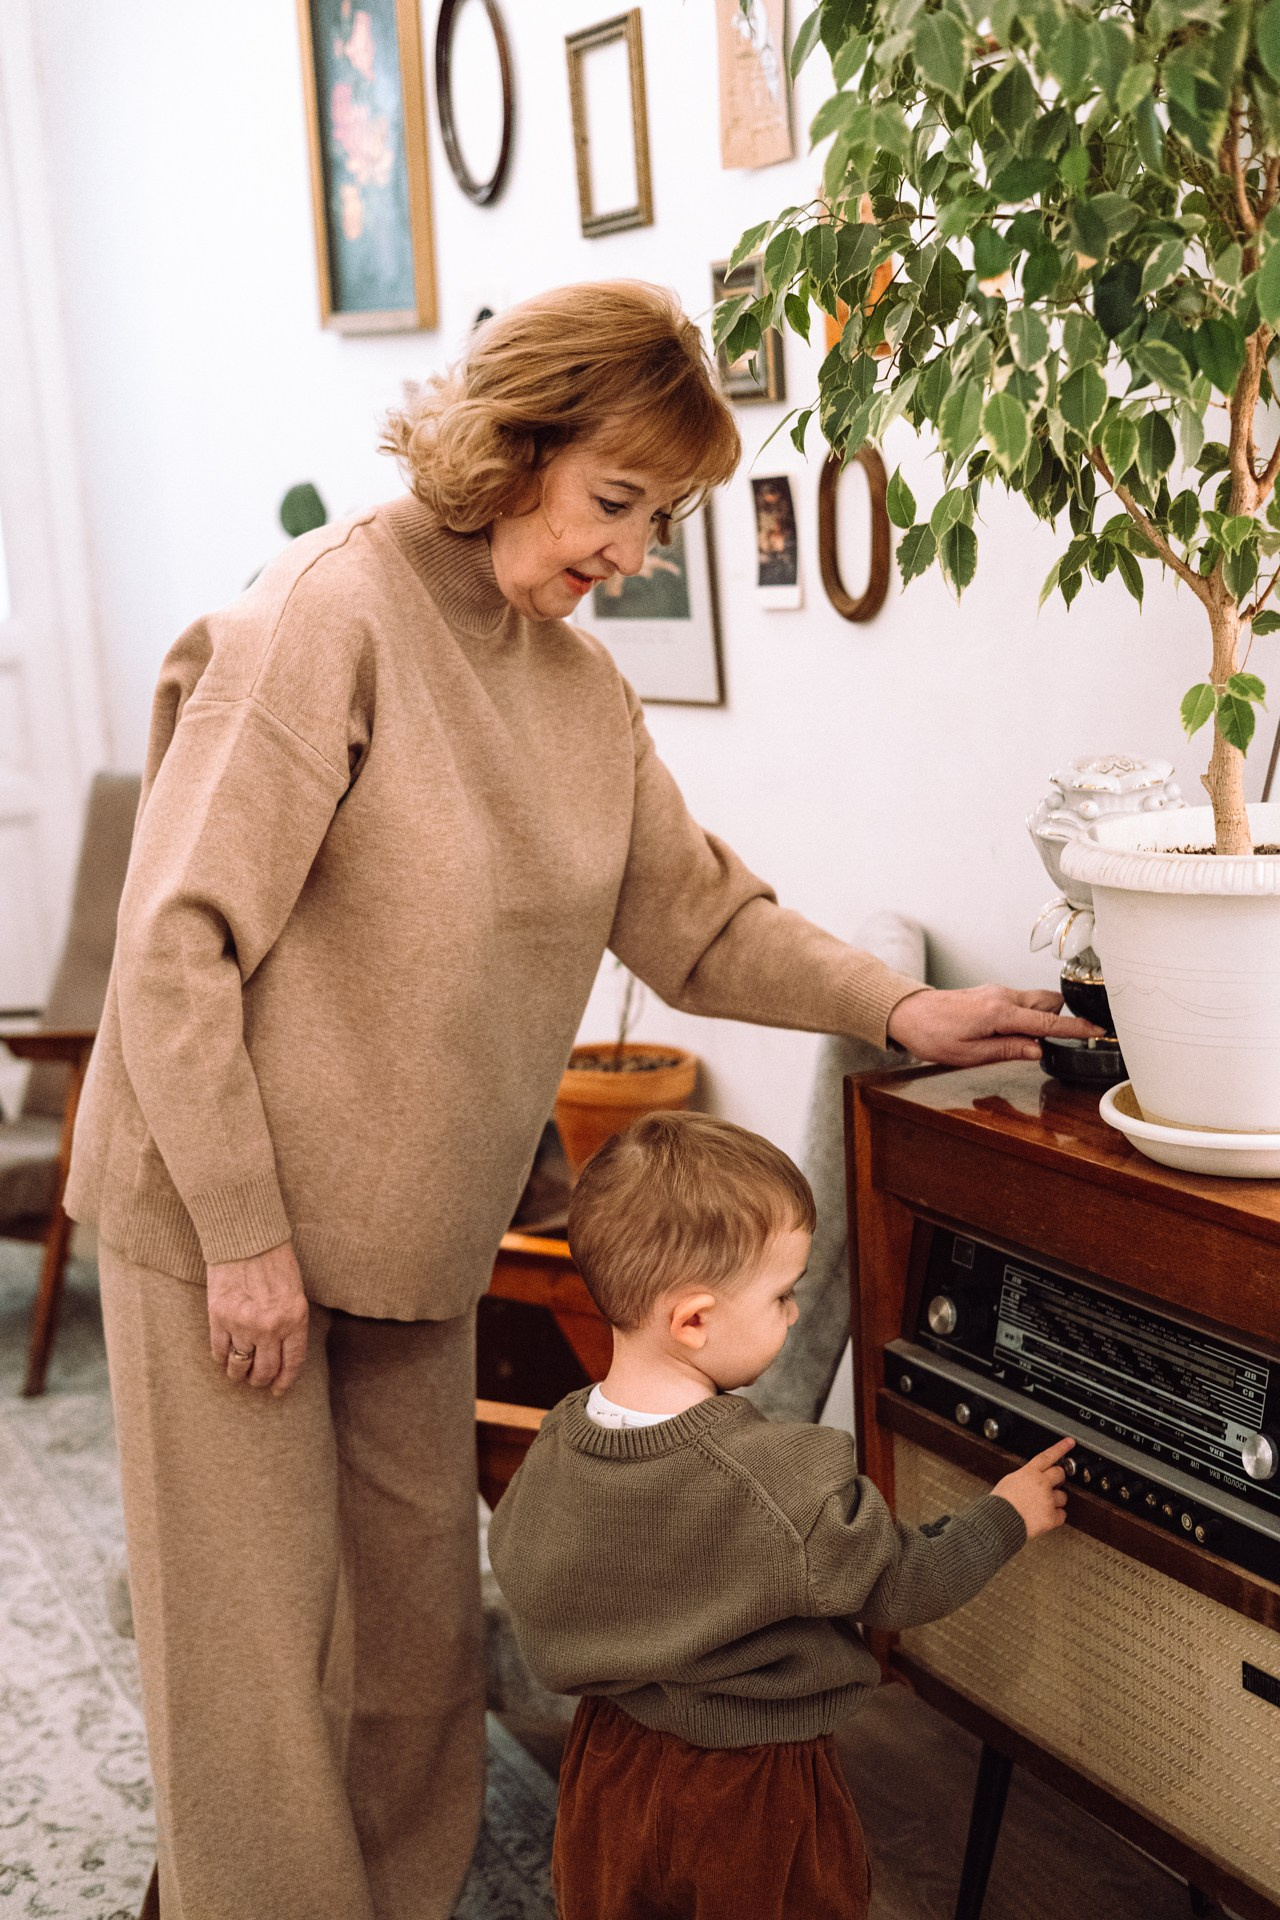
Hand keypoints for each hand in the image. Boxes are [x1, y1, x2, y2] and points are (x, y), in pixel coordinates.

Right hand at [208, 1240, 308, 1395]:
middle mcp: (269, 1326)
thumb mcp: (294, 1293)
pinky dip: (221, 1358)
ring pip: (239, 1366)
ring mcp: (242, 1324)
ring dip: (239, 1374)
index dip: (284, 1380)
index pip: (291, 1362)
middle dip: (261, 1381)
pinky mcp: (219, 1317)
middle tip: (257, 1381)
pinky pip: (219, 1351)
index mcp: (294, 1319)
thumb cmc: (274, 1262)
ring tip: (239, 1372)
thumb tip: (281, 1355)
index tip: (278, 1390)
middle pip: (264, 1370)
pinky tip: (224, 1356)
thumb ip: (290, 1323)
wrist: (246, 1239)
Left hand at [886, 985, 1102, 1065]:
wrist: (907, 1013)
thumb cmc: (932, 1035)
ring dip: (1046, 1015)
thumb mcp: (969, 1053)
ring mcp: (997, 992)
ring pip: (1036, 999)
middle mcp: (1002, 996)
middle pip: (1049, 1002)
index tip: (1098, 1030)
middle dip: (1064, 1017)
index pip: (1047, 1021)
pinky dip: (1031, 1013)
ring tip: (1044, 1038)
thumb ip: (1007, 1050)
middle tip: (1073, 1037)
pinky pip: (1022, 1001)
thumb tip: (1038, 1050)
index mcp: (999, 1013)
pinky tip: (1023, 1031)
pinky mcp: (991, 994)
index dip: (1075, 1028)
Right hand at [993, 1437, 1072, 1540]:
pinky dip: (1055, 1517)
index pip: (1048, 1456)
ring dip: (1055, 1500)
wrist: (998, 1522)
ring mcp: (1048, 1500)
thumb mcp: (1009, 1481)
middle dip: (1058, 1478)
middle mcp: (1041, 1484)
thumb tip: (1031, 1478)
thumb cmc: (1000, 1503)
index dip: (1061, 1447)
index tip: (1070, 1442)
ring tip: (1042, 1505)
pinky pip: (1062, 1515)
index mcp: (1029, 1473)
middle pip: (1060, 1474)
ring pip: (1063, 1496)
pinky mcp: (1051, 1517)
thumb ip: (1025, 1477)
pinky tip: (1045, 1517)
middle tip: (1052, 1483)